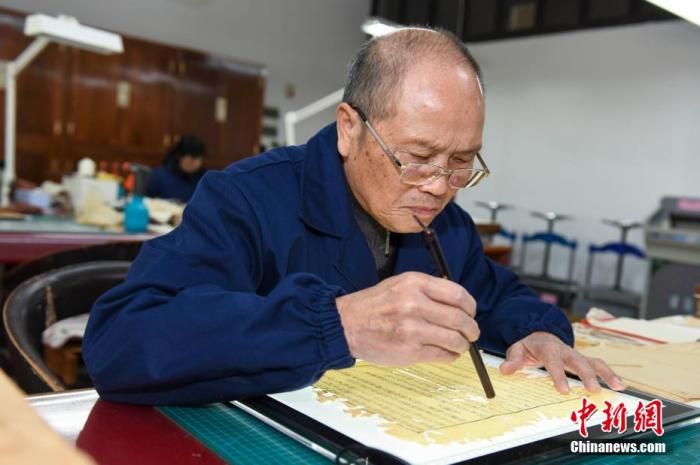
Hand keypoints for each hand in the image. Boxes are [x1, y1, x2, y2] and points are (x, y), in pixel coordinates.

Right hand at [335, 272, 478, 365]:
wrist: (346, 324)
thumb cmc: (374, 305)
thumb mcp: (400, 284)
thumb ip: (428, 290)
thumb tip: (459, 304)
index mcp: (415, 283)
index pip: (458, 294)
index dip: (470, 306)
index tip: (470, 313)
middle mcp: (415, 304)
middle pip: (460, 319)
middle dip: (471, 329)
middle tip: (471, 333)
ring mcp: (412, 329)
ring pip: (455, 340)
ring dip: (462, 345)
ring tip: (458, 345)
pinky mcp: (409, 351)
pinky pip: (442, 355)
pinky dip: (449, 356)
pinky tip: (445, 353)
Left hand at [499, 331, 625, 392]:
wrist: (538, 333)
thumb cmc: (528, 345)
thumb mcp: (516, 349)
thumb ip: (512, 360)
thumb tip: (505, 370)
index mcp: (548, 348)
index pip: (553, 361)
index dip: (559, 375)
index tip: (564, 390)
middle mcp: (565, 350)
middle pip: (578, 360)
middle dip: (587, 375)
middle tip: (594, 390)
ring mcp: (576, 355)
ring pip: (594, 361)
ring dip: (606, 373)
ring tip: (618, 386)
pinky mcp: (583, 360)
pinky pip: (598, 365)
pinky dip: (610, 374)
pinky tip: (620, 385)